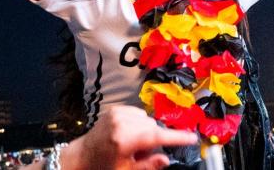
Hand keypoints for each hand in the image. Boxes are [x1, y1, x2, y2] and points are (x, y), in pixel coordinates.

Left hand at [64, 106, 198, 169]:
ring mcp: (117, 113)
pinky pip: (137, 114)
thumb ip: (148, 165)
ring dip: (146, 130)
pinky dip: (138, 123)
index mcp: (124, 139)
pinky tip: (129, 134)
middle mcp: (121, 122)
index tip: (192, 137)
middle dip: (154, 139)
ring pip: (147, 119)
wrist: (81, 157)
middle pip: (153, 127)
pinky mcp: (115, 109)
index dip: (177, 137)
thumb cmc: (103, 167)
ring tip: (134, 144)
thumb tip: (166, 159)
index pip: (158, 136)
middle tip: (143, 153)